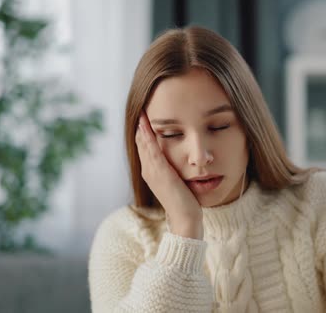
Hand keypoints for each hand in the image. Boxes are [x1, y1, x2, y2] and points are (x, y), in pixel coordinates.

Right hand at [135, 111, 202, 239]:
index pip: (144, 146)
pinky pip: (152, 150)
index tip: (145, 115)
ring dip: (142, 127)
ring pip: (144, 144)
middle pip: (141, 142)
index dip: (144, 131)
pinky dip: (148, 136)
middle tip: (140, 107)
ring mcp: (152, 171)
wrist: (185, 218)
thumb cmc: (185, 201)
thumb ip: (173, 169)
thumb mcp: (177, 180)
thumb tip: (178, 159)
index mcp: (151, 171)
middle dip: (140, 125)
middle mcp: (148, 170)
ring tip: (140, 111)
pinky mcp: (160, 173)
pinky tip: (146, 124)